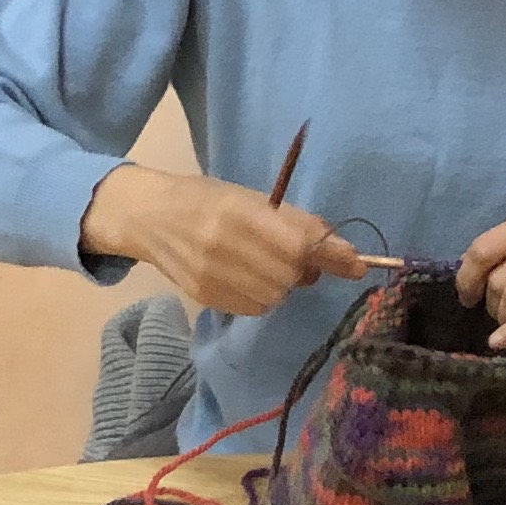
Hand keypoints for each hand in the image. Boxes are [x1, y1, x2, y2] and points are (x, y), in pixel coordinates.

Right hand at [83, 165, 361, 317]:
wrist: (148, 217)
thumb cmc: (205, 198)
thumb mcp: (249, 197)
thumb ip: (293, 222)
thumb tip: (344, 253)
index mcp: (238, 213)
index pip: (299, 244)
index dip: (333, 256)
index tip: (357, 264)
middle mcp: (225, 247)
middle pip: (292, 275)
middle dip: (304, 267)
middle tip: (294, 254)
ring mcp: (213, 277)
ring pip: (277, 296)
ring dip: (284, 283)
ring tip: (266, 264)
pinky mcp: (206, 297)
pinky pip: (256, 307)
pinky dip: (264, 295)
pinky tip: (249, 277)